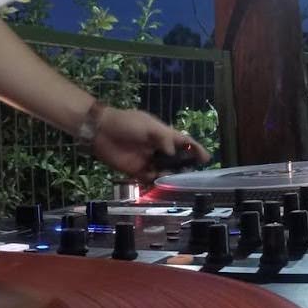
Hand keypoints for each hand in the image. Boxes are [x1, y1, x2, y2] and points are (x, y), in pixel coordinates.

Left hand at [89, 107, 209, 180]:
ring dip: (172, 175)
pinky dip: (157, 181)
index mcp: (162, 134)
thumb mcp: (148, 126)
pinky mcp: (136, 170)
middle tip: (192, 173)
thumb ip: (163, 138)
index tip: (206, 158)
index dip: (195, 149)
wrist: (100, 130)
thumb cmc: (126, 123)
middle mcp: (157, 148)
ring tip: (179, 180)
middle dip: (185, 165)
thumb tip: (173, 151)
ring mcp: (147, 160)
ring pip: (165, 170)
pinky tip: (162, 184)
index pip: (183, 141)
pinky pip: (150, 178)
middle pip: (176, 159)